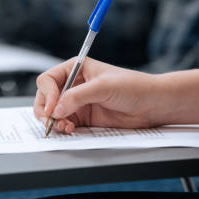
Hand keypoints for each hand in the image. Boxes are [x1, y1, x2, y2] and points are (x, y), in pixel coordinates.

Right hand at [34, 58, 160, 133]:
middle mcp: (73, 85)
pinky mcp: (83, 118)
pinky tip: (71, 129)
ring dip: (54, 121)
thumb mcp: (103, 87)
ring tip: (65, 127)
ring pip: (53, 113)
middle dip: (46, 110)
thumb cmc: (133, 87)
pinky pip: (64, 124)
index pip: (48, 80)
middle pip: (46, 98)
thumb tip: (56, 109)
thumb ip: (77, 97)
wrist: (152, 105)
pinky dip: (62, 128)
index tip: (53, 107)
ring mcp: (77, 103)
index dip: (47, 94)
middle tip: (51, 120)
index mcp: (75, 69)